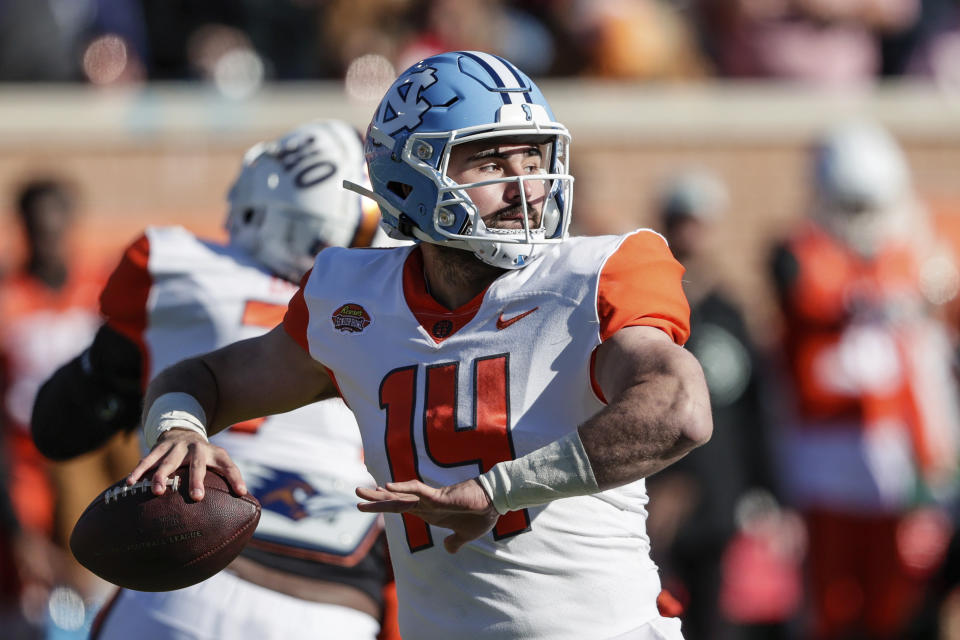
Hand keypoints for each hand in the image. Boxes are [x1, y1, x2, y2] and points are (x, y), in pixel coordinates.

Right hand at [126, 428, 245, 499]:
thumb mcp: (217, 462)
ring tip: (158, 492)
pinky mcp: (160, 447)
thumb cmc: (203, 456)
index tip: (241, 492)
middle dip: (197, 480)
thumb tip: (243, 500)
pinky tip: (130, 483)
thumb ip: (227, 478)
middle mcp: (197, 448)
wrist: (183, 430)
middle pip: (197, 463)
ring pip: (168, 461)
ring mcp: (177, 447)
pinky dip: (139, 471)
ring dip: (162, 475)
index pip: (229, 465)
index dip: (236, 477)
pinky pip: (147, 459)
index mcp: (214, 453)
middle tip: (197, 497)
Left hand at [356, 478, 499, 552]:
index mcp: (430, 513)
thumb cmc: (482, 514)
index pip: (401, 508)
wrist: (496, 503)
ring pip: (400, 496)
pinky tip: (387, 487)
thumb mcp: (466, 535)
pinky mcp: (439, 497)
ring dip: (380, 495)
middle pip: (395, 501)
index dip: (385, 505)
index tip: (368, 503)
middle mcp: (426, 505)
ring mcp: (431, 500)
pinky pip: (417, 492)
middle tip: (357, 492)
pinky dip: (402, 489)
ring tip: (361, 490)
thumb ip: (455, 541)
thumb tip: (448, 549)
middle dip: (376, 499)